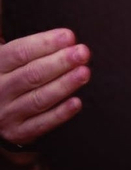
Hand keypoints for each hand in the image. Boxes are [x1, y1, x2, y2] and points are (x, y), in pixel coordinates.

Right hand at [0, 29, 90, 146]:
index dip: (46, 43)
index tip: (69, 37)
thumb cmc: (10, 75)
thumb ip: (33, 48)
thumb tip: (67, 39)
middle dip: (60, 62)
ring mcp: (8, 113)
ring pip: (38, 99)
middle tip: (83, 53)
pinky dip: (59, 114)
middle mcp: (0, 90)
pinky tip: (76, 103)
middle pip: (32, 75)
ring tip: (84, 73)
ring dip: (64, 85)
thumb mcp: (9, 59)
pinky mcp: (17, 132)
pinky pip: (40, 125)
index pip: (21, 52)